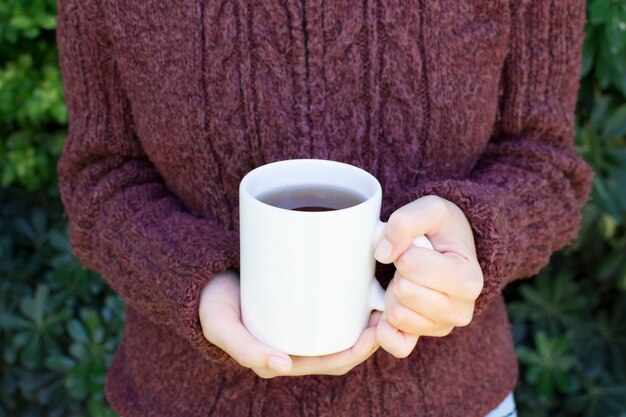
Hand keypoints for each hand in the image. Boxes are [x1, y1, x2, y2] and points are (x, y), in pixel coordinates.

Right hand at [199, 269, 381, 377]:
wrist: (205, 278)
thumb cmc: (214, 306)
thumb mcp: (222, 327)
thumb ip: (245, 348)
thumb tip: (283, 366)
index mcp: (286, 357)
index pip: (332, 361)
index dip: (357, 351)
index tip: (376, 332)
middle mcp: (297, 343)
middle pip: (343, 344)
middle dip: (369, 334)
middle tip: (387, 311)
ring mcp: (300, 322)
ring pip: (341, 326)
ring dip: (365, 318)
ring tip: (383, 296)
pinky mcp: (301, 301)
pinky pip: (331, 307)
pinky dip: (351, 301)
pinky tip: (366, 283)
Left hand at [373, 195, 483, 357]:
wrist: (447, 247)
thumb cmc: (440, 228)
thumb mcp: (430, 208)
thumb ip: (406, 221)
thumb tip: (384, 252)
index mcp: (469, 278)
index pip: (413, 265)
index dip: (405, 250)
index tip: (418, 247)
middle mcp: (462, 310)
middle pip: (404, 292)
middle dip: (399, 273)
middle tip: (411, 265)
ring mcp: (442, 327)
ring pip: (396, 315)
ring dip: (393, 294)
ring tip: (409, 280)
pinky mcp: (422, 338)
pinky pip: (394, 344)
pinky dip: (384, 325)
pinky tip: (390, 305)